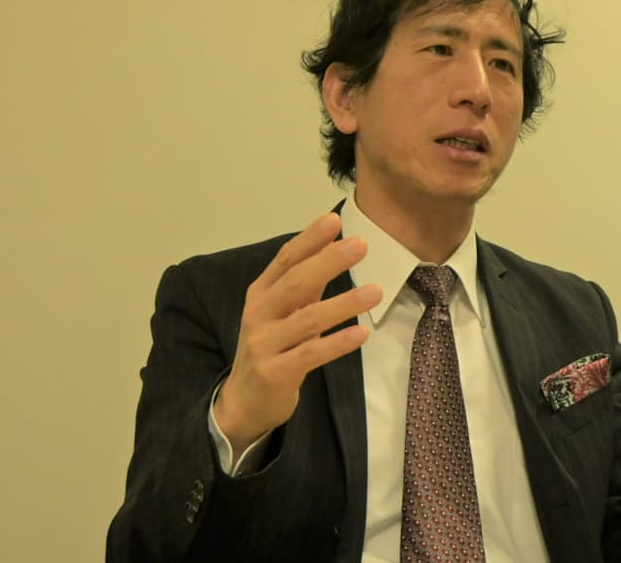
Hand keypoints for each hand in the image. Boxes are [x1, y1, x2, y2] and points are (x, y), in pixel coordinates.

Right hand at [213, 212, 381, 454]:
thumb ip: (305, 285)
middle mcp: (259, 314)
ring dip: (344, 303)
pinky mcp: (276, 372)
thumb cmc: (270, 348)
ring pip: (308, 319)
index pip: (286, 259)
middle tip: (361, 245)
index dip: (310, 239)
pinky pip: (311, 354)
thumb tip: (334, 249)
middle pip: (296, 282)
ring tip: (376, 291)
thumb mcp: (282, 312)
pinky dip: (338, 343)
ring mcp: (264, 344)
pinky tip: (361, 333)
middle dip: (329, 261)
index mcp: (261, 293)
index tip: (335, 220)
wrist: (244, 400)